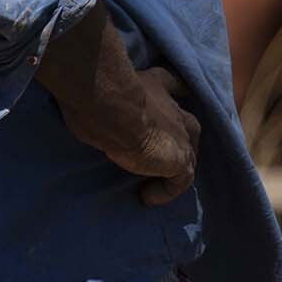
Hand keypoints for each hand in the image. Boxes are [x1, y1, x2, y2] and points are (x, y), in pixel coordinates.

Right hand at [60, 66, 200, 204]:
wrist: (114, 108)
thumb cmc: (102, 96)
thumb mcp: (105, 88)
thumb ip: (109, 94)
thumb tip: (92, 102)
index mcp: (158, 84)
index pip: (175, 88)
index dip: (172, 99)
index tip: (172, 105)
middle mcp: (175, 107)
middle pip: (188, 126)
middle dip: (179, 141)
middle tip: (159, 158)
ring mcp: (182, 134)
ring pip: (187, 155)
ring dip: (170, 170)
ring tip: (152, 185)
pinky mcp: (180, 159)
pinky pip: (181, 180)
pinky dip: (165, 191)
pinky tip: (147, 197)